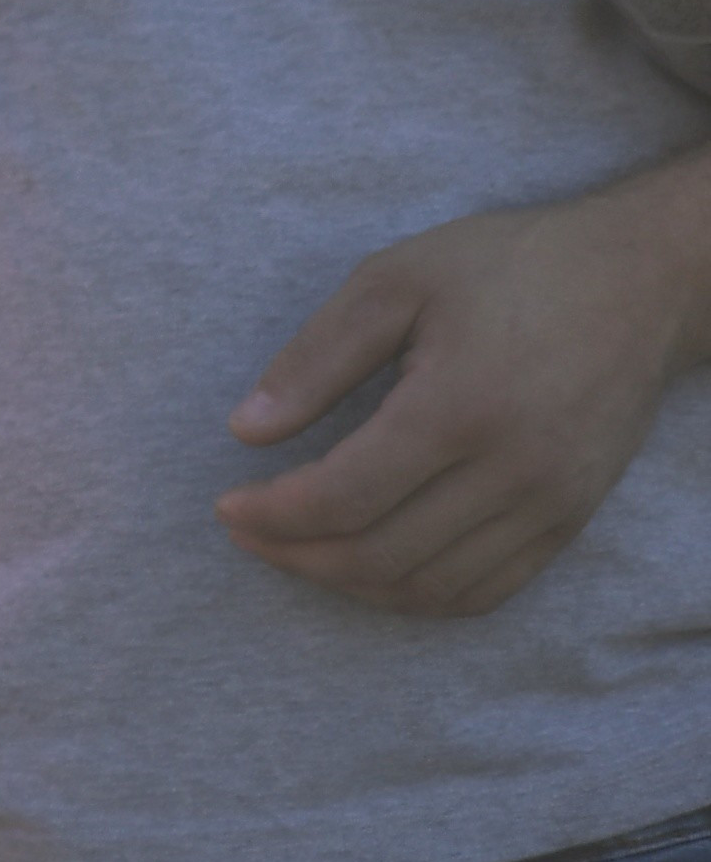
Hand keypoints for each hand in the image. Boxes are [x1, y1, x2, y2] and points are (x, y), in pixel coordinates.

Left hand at [220, 168, 710, 614]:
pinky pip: (490, 590)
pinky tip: (372, 566)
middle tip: (246, 532)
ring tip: (296, 550)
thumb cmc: (506, 266)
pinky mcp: (573, 520)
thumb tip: (244, 431)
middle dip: (299, 556)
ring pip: (435, 587)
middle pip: (385, 555)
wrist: (636, 281)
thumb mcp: (392, 281)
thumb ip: (315, 360)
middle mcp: (514, 471)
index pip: (346, 497)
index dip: (274, 515)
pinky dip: (421, 594)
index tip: (226, 506)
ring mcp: (552, 505)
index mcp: (459, 406)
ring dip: (353, 585)